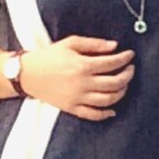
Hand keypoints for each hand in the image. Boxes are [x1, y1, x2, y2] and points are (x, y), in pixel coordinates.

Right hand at [20, 36, 134, 119]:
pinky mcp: (72, 108)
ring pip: (108, 99)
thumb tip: (114, 46)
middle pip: (114, 83)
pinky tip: (113, 109)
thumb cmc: (48, 57)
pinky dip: (106, 113)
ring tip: (124, 85)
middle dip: (127, 75)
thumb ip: (94, 44)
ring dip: (121, 92)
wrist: (27, 74)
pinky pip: (93, 114)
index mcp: (82, 66)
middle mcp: (82, 84)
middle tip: (130, 69)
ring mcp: (78, 98)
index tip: (130, 55)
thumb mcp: (70, 43)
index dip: (125, 59)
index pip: (112, 63)